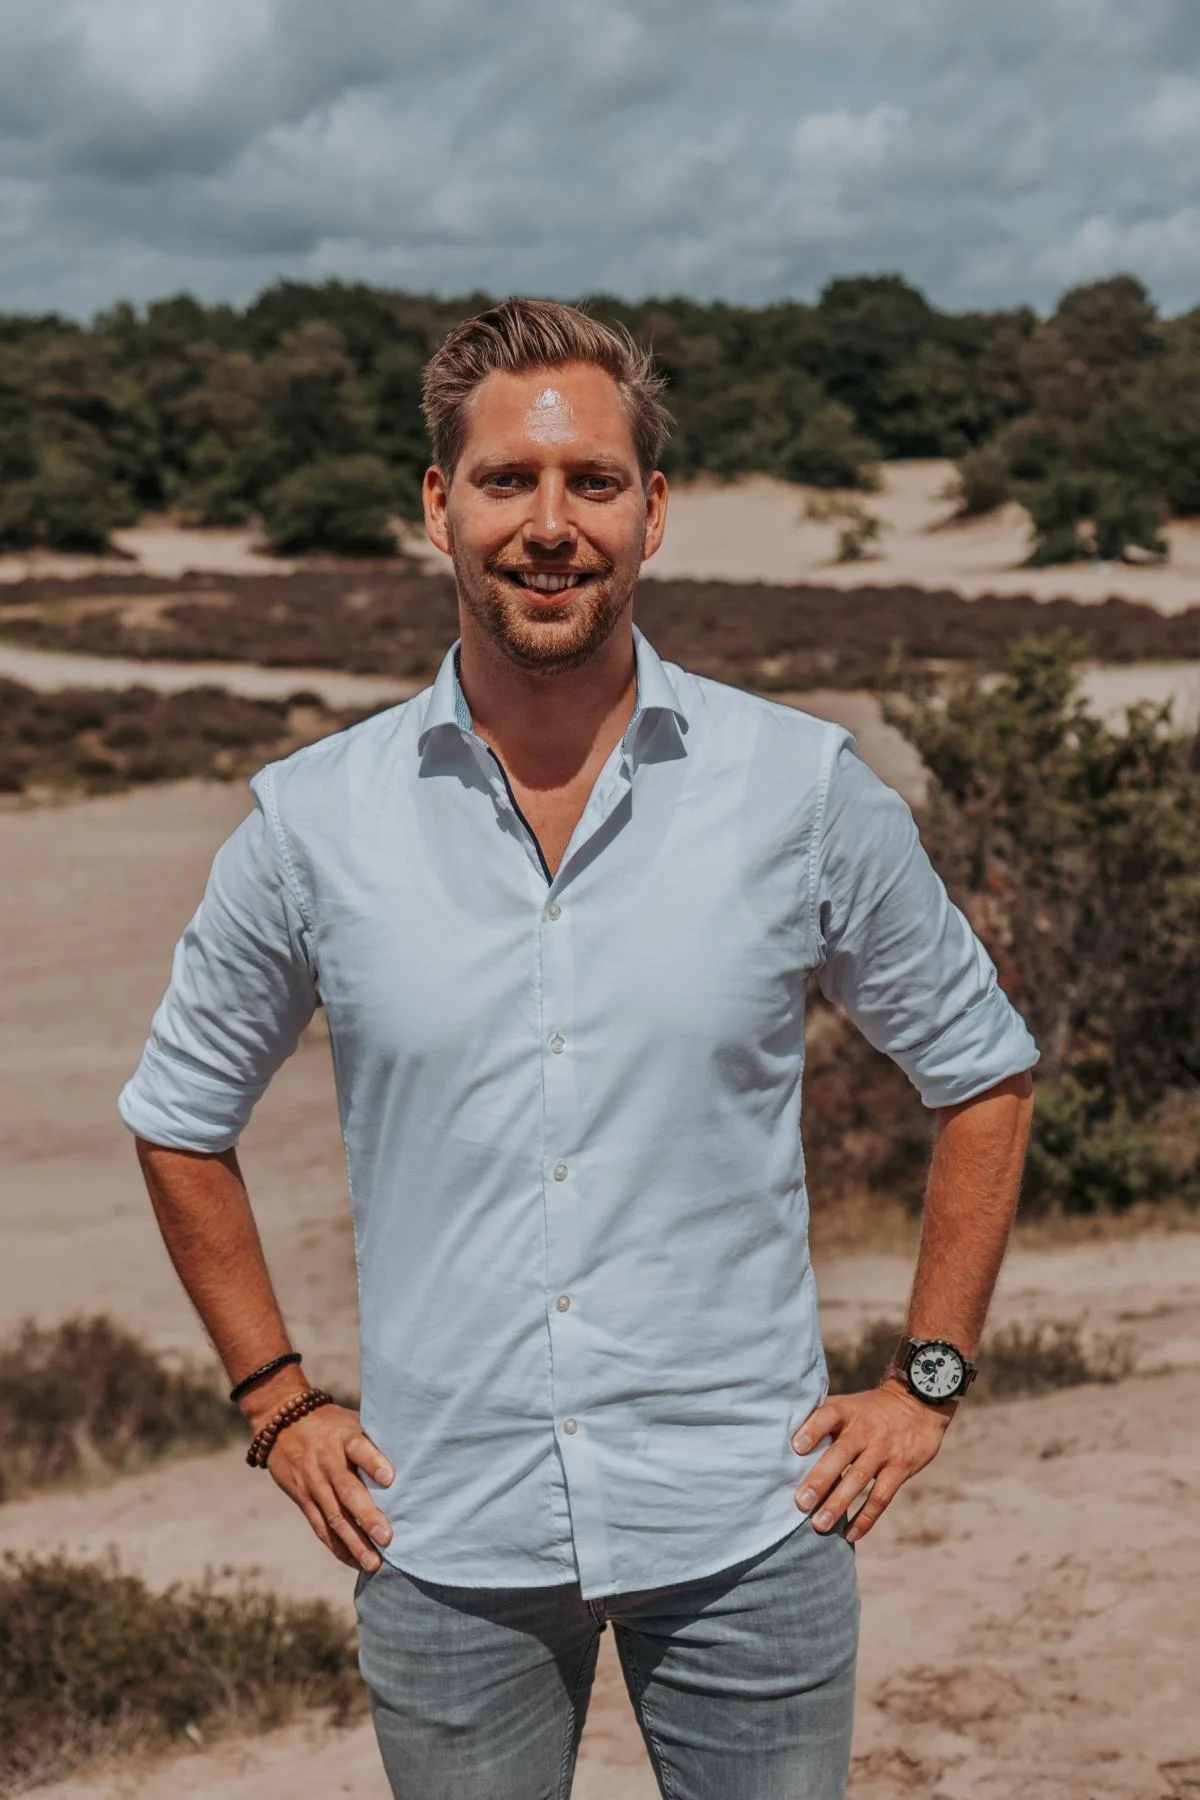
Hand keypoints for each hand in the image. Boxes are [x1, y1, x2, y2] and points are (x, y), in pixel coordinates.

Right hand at [264, 1403, 394, 1571]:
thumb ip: (374, 1439)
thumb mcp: (351, 1422)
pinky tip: (354, 1561)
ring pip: (334, 1517)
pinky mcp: (304, 1500)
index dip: (373, 1462)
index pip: (358, 1448)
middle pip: (347, 1490)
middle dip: (366, 1516)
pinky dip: (337, 1546)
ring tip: (373, 1563)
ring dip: (354, 1542)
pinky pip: (320, 1527)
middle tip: (386, 1537)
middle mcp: (328, 1462)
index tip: (390, 1478)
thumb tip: (414, 1453)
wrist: (283, 1423)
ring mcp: (314, 1484)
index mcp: (344, 1438)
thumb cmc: (332, 1424)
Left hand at [791, 1378, 954, 1543]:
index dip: (812, 1430)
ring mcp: (883, 1450)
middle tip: (801, 1503)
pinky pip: (881, 1496)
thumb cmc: (870, 1409)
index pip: (828, 1416)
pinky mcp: (900, 1468)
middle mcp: (864, 1430)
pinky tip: (850, 1534)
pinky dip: (866, 1518)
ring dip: (838, 1504)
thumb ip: (822, 1417)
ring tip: (819, 1525)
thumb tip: (783, 1432)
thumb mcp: (849, 1404)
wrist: (918, 1403)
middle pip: (840, 1454)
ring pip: (859, 1479)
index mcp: (847, 1411)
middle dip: (820, 1479)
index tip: (796, 1447)